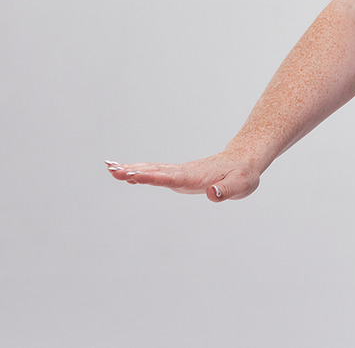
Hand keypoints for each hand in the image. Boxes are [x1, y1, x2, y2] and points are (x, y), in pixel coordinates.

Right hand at [105, 153, 260, 202]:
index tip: (133, 176)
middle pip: (156, 170)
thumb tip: (212, 194)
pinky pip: (156, 171)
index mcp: (196, 176)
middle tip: (112, 170)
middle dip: (134, 171)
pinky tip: (125, 173)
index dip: (153, 177)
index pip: (171, 177)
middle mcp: (184, 172)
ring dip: (132, 169)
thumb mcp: (242, 185)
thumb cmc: (244, 174)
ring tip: (110, 168)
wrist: (244, 161)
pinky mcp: (180, 175)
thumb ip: (227, 190)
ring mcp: (180, 172)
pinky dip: (140, 171)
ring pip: (153, 169)